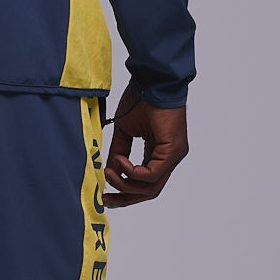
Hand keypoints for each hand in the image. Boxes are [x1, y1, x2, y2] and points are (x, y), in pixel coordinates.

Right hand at [102, 83, 187, 207]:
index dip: (125, 192)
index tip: (106, 194)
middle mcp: (169, 157)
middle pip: (150, 191)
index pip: (145, 182)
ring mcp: (174, 155)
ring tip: (110, 173)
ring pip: (151, 186)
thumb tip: (110, 172)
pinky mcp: (173, 150)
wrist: (152, 80)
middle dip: (126, 197)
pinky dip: (133, 172)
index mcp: (160, 153)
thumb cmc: (141, 99)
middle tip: (106, 199)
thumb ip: (119, 153)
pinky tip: (121, 162)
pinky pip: (152, 173)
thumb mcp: (125, 131)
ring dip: (126, 184)